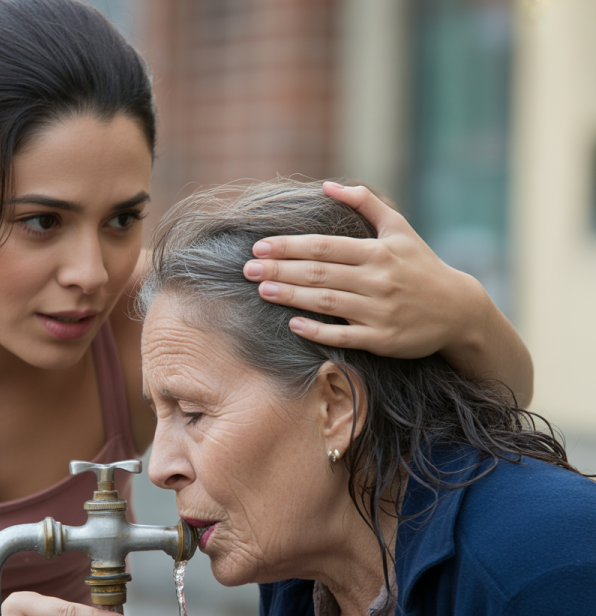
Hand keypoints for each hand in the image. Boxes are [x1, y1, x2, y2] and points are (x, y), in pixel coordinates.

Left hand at [242, 182, 484, 359]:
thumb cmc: (421, 266)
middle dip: (281, 270)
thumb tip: (327, 186)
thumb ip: (366, 203)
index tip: (260, 247)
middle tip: (248, 269)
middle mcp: (377, 279)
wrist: (458, 310)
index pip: (325, 247)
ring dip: (291, 296)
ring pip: (327, 302)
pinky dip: (318, 330)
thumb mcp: (400, 228)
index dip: (290, 247)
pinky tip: (293, 324)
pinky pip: (344, 335)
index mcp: (378, 251)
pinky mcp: (382, 339)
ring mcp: (379, 311)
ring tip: (262, 290)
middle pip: (319, 273)